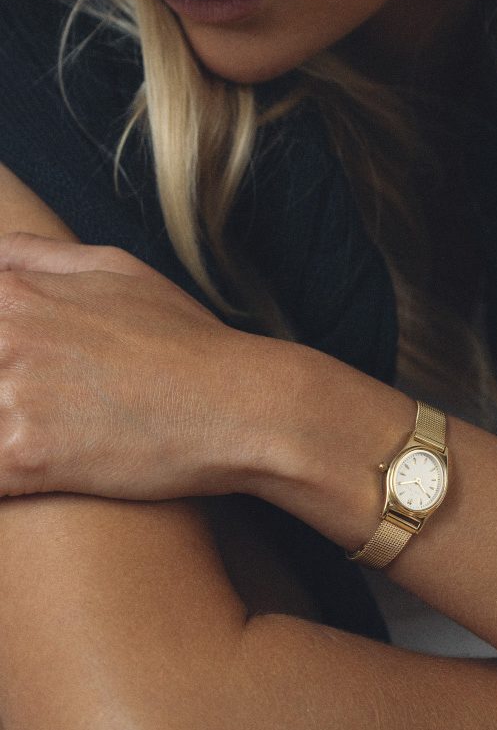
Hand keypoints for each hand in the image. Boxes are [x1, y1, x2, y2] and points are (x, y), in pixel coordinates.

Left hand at [0, 233, 270, 499]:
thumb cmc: (188, 340)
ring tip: (21, 438)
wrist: (241, 406)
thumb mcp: (119, 270)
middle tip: (15, 407)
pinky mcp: (31, 460)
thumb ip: (39, 256)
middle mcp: (5, 340)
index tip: (1, 373)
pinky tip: (19, 473)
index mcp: (15, 293)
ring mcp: (14, 400)